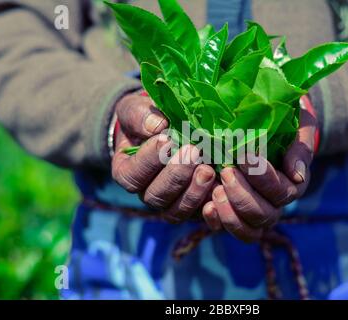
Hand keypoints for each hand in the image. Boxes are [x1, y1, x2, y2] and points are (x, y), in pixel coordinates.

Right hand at [111, 93, 215, 221]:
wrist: (171, 127)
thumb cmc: (149, 118)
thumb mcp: (136, 109)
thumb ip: (139, 116)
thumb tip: (157, 126)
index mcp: (127, 172)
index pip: (132, 176)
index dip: (148, 160)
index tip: (166, 139)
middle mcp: (147, 193)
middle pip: (156, 196)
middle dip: (175, 175)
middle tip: (192, 152)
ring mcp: (172, 203)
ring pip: (177, 210)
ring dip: (193, 192)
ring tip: (208, 169)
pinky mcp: (195, 207)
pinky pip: (201, 215)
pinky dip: (211, 207)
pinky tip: (221, 189)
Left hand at [202, 107, 316, 241]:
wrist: (265, 123)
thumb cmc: (286, 124)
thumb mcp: (300, 127)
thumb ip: (301, 147)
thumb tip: (296, 175)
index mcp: (292, 185)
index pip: (281, 192)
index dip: (263, 178)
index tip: (245, 156)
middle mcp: (274, 204)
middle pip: (264, 215)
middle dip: (243, 196)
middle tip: (226, 172)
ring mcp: (253, 212)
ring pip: (248, 230)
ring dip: (231, 213)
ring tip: (216, 189)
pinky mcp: (232, 213)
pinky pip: (228, 229)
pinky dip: (217, 221)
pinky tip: (207, 206)